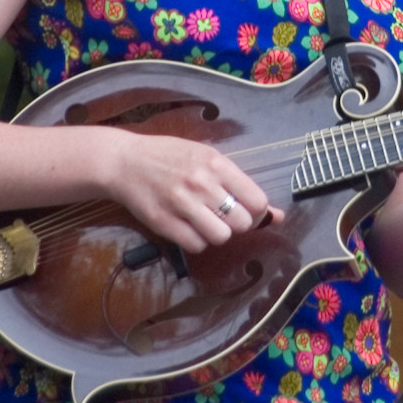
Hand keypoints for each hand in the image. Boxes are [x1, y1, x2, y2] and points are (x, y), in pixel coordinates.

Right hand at [97, 129, 277, 252]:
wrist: (125, 161)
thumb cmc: (169, 157)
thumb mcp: (206, 158)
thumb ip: (239, 184)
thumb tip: (278, 215)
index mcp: (216, 163)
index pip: (257, 200)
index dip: (256, 211)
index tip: (245, 209)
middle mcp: (201, 183)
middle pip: (241, 223)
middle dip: (236, 224)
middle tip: (222, 216)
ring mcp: (181, 203)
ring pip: (220, 237)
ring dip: (216, 234)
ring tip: (204, 221)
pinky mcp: (164, 222)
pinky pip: (196, 245)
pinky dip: (196, 241)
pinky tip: (187, 227)